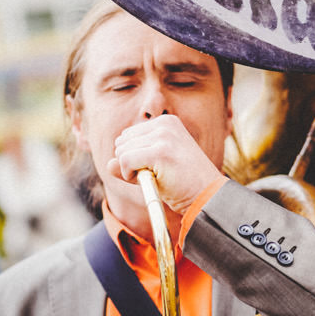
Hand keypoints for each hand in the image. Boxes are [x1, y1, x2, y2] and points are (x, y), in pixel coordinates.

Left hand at [107, 114, 222, 213]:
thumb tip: (108, 164)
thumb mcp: (154, 166)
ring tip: (155, 176)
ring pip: (122, 152)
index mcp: (166, 122)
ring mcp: (163, 136)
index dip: (134, 155)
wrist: (205, 194)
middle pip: (122, 142)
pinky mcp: (160, 151)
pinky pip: (125, 161)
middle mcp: (165, 124)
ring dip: (130, 170)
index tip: (154, 166)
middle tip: (154, 173)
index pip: (128, 135)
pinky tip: (149, 180)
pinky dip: (129, 175)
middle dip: (130, 162)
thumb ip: (130, 163)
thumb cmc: (183, 181)